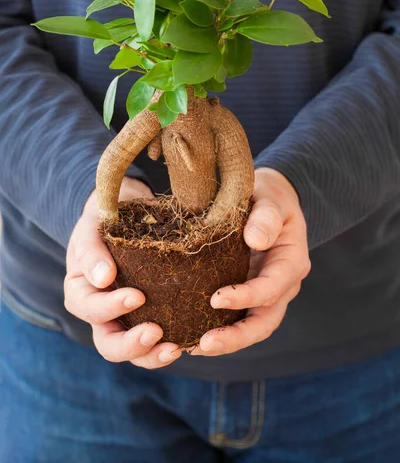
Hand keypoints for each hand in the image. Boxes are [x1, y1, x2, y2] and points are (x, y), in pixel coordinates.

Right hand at [65, 177, 181, 368]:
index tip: (137, 296)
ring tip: (176, 348)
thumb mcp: (92, 225)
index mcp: (82, 293)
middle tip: (155, 332)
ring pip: (136, 352)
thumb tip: (102, 278)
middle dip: (131, 344)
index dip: (110, 309)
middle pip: (109, 344)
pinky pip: (161, 339)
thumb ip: (91, 250)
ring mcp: (128, 320)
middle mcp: (102, 314)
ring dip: (154, 355)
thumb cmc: (105, 218)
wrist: (128, 212)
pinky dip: (175, 343)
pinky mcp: (155, 316)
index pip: (90, 310)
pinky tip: (193, 340)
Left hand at [191, 168, 310, 355]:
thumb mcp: (271, 198)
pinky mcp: (250, 294)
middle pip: (265, 321)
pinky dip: (219, 330)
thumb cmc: (269, 195)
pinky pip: (237, 318)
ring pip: (251, 327)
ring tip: (193, 348)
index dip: (246, 297)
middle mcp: (283, 284)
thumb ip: (266, 216)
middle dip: (237, 337)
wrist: (270, 200)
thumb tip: (256, 240)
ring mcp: (267, 293)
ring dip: (226, 341)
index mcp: (292, 262)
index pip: (272, 288)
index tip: (216, 298)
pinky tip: (191, 338)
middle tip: (204, 344)